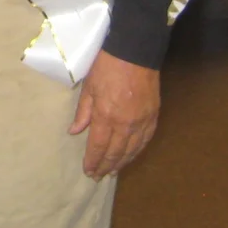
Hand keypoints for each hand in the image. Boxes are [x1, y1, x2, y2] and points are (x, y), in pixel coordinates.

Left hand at [69, 49, 159, 178]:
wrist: (134, 51)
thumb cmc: (106, 65)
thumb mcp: (89, 86)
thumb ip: (83, 112)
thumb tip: (74, 132)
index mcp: (106, 115)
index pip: (98, 146)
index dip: (93, 161)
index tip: (88, 172)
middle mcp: (125, 123)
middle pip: (115, 152)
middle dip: (105, 166)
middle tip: (98, 177)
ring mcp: (141, 121)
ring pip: (132, 150)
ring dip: (122, 162)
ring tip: (113, 171)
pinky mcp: (153, 116)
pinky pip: (145, 140)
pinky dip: (137, 151)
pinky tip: (131, 156)